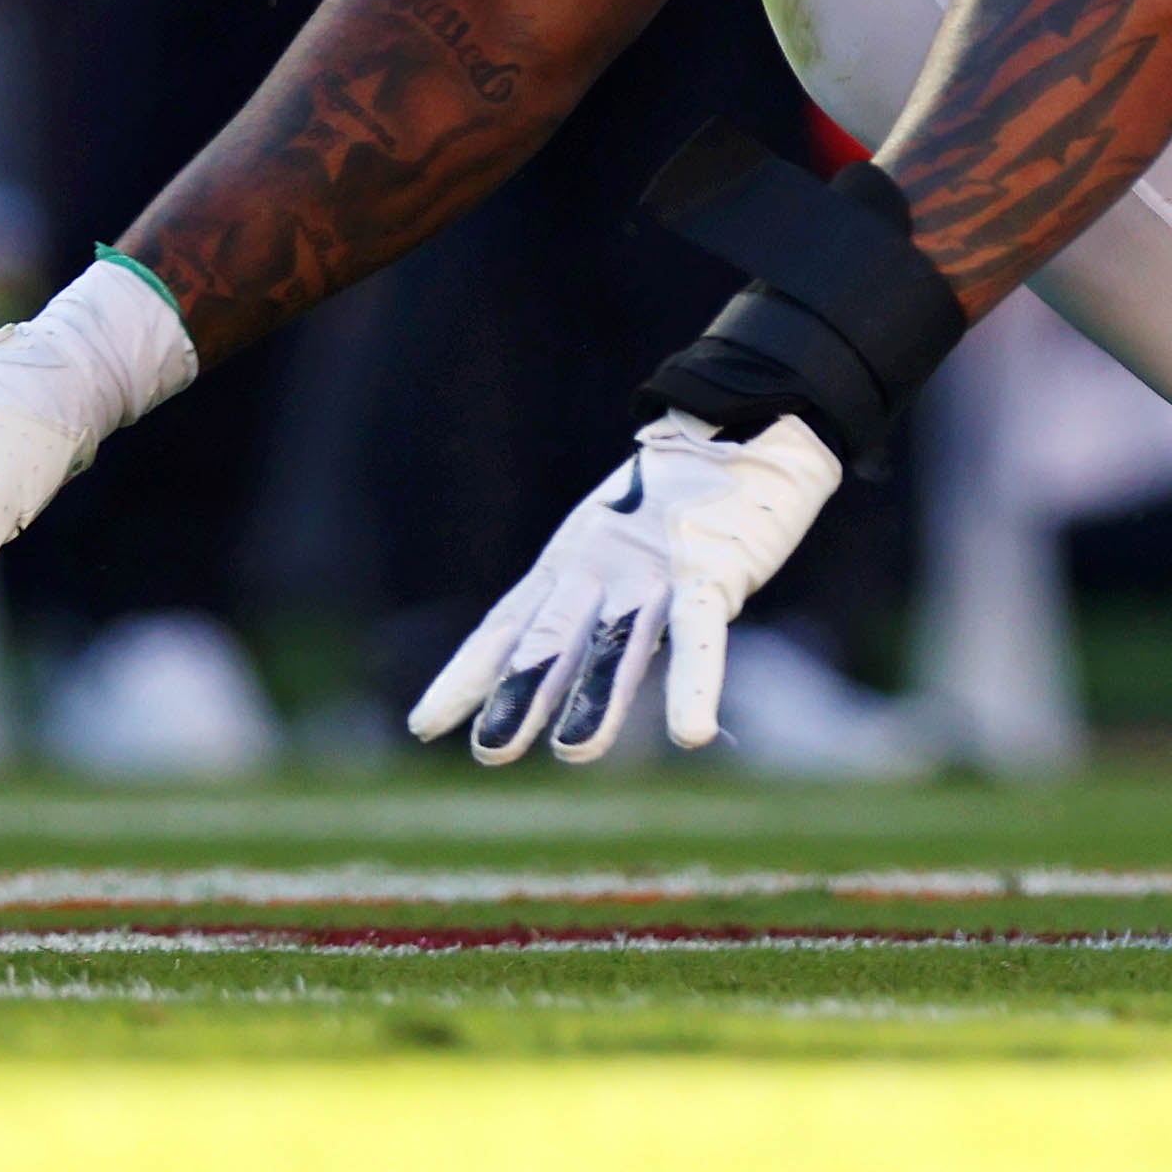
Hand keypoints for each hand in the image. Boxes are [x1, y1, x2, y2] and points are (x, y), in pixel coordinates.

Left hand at [408, 413, 840, 764]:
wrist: (747, 418)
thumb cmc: (685, 493)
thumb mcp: (623, 543)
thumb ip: (603, 604)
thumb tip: (582, 665)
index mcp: (571, 561)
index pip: (506, 624)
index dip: (467, 674)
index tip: (425, 726)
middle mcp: (599, 567)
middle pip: (551, 638)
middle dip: (521, 695)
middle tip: (492, 753)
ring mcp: (654, 569)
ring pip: (618, 641)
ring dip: (598, 697)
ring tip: (575, 752)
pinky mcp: (713, 568)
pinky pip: (702, 634)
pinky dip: (695, 684)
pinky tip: (693, 733)